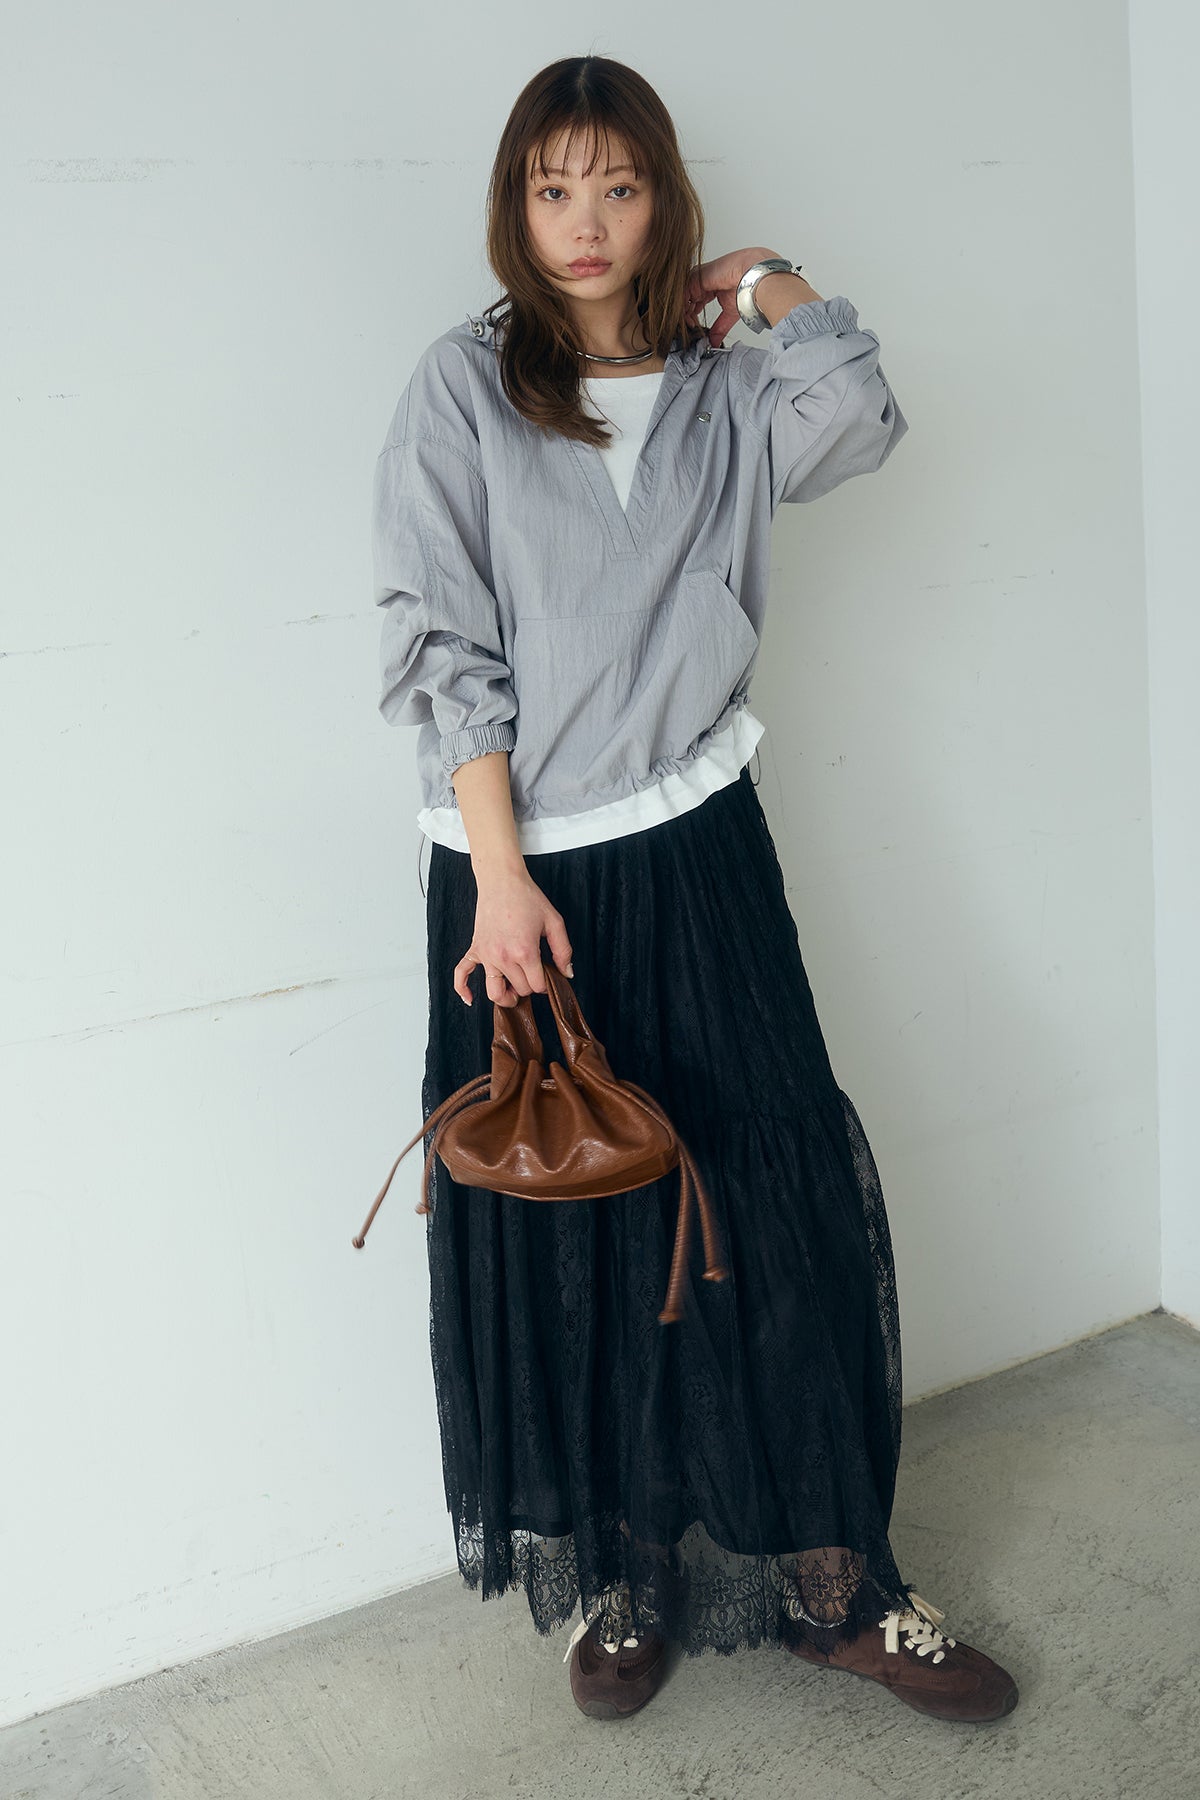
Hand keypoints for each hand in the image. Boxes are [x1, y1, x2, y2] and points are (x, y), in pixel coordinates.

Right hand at [453, 867, 573, 1008]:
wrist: (502, 881)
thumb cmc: (527, 898)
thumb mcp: (554, 922)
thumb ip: (563, 950)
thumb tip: (567, 974)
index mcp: (525, 952)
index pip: (537, 986)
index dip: (545, 984)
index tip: (547, 974)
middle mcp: (503, 957)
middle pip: (519, 990)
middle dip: (529, 986)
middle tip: (534, 974)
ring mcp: (486, 955)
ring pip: (493, 992)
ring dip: (505, 997)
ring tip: (513, 992)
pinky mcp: (474, 949)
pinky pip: (461, 974)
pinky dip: (463, 989)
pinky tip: (470, 998)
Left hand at [683, 247, 773, 349]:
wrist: (754, 278)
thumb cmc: (748, 288)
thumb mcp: (729, 314)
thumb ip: (719, 328)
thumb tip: (714, 343)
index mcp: (711, 287)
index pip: (695, 302)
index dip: (691, 316)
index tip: (693, 329)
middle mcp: (703, 282)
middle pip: (686, 300)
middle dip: (685, 316)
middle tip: (688, 329)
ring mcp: (698, 279)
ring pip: (682, 296)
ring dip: (682, 312)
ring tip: (687, 325)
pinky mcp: (695, 278)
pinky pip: (682, 293)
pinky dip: (681, 306)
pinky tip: (685, 317)